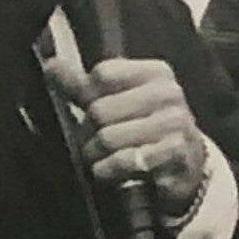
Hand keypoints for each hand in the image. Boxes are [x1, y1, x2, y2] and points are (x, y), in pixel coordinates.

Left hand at [45, 56, 205, 218]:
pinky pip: (124, 161)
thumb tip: (51, 66)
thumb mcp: (120, 102)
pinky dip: (109, 171)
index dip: (87, 96)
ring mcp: (175, 124)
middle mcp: (169, 94)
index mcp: (155, 73)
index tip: (91, 110)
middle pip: (100, 109)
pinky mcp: (174, 155)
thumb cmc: (148, 131)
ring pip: (108, 137)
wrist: (187, 168)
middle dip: (88, 132)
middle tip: (93, 142)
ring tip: (101, 158)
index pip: (102, 74)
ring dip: (95, 155)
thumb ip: (84, 86)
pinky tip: (110, 172)